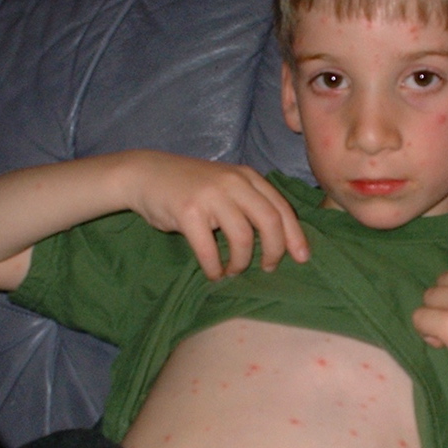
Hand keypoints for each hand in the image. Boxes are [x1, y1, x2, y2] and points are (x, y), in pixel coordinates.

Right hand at [127, 152, 309, 279]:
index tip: (302, 258)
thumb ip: (250, 203)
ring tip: (233, 270)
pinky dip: (214, 268)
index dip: (295, 235)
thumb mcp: (226, 186)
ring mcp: (211, 195)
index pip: (281, 207)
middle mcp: (233, 182)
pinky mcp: (188, 211)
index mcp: (247, 177)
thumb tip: (280, 240)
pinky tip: (214, 273)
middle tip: (268, 268)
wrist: (146, 174)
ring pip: (243, 238)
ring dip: (241, 262)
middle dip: (275, 251)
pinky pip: (209, 250)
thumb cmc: (190, 187)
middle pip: (270, 221)